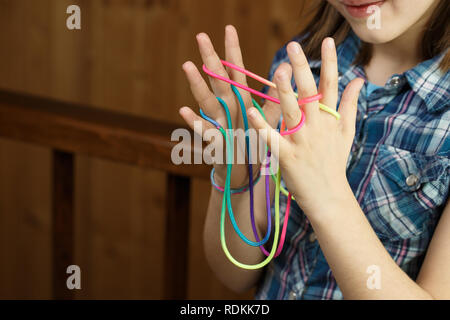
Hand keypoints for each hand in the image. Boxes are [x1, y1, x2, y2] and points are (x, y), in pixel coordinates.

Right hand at [179, 25, 280, 188]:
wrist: (246, 174)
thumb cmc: (254, 144)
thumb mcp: (268, 120)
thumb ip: (275, 97)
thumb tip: (287, 67)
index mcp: (241, 101)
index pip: (236, 71)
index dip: (232, 51)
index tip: (229, 28)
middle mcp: (228, 109)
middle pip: (218, 80)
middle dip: (210, 58)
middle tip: (201, 36)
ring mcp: (219, 124)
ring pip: (208, 101)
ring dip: (198, 84)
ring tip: (188, 65)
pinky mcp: (216, 143)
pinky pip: (205, 131)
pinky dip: (195, 121)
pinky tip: (184, 110)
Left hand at [247, 38, 363, 214]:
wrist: (329, 196)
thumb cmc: (334, 162)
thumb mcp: (346, 132)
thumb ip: (350, 104)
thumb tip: (359, 79)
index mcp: (330, 119)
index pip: (331, 86)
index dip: (329, 62)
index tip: (326, 41)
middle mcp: (317, 127)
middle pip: (310, 94)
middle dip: (302, 69)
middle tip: (293, 46)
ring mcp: (302, 142)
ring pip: (293, 112)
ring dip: (285, 91)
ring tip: (278, 70)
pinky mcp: (287, 157)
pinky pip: (272, 139)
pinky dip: (262, 126)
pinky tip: (253, 111)